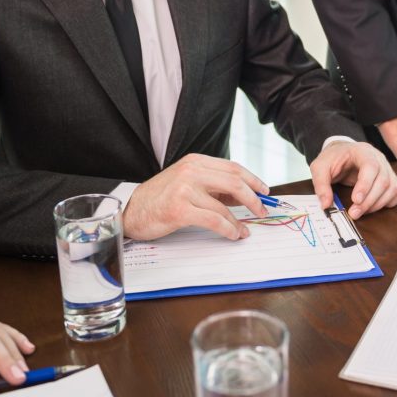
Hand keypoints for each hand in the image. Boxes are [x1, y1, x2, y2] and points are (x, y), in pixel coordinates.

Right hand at [122, 154, 268, 240]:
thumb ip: (213, 186)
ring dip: (240, 221)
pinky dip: (228, 229)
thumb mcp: (187, 183)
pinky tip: (232, 234)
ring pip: (224, 205)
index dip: (253, 179)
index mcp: (195, 161)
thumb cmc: (160, 198)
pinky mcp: (179, 209)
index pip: (233, 167)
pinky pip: (213, 220)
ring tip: (245, 230)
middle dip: (253, 198)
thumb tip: (243, 197)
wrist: (131, 211)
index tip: (264, 191)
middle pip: (234, 181)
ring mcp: (184, 189)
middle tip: (263, 210)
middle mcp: (191, 171)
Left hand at [310, 141, 396, 219]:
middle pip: (383, 180)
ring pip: (392, 188)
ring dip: (378, 204)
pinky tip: (375, 205)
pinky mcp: (392, 178)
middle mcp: (379, 158)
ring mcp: (387, 168)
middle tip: (353, 213)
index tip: (354, 200)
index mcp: (362, 151)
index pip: (371, 167)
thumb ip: (321, 184)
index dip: (365, 185)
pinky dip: (390, 202)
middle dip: (369, 201)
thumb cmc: (332, 159)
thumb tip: (326, 204)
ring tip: (360, 212)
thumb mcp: (319, 167)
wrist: (342, 153)